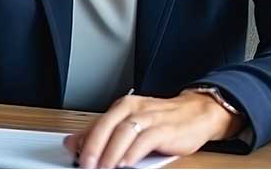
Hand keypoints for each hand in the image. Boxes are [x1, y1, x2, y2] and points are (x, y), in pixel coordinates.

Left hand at [63, 90, 244, 168]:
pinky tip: (127, 163)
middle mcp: (134, 108)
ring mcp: (150, 117)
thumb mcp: (131, 124)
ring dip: (111, 152)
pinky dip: (134, 152)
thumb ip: (104, 132)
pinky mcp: (165, 129)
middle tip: (85, 165)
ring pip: (124, 132)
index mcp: (123, 106)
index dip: (83, 142)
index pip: (97, 123)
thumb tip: (74, 143)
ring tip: (103, 168)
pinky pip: (146, 139)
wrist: (197, 113)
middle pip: (107, 125)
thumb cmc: (162, 120)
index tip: (73, 157)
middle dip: (93, 147)